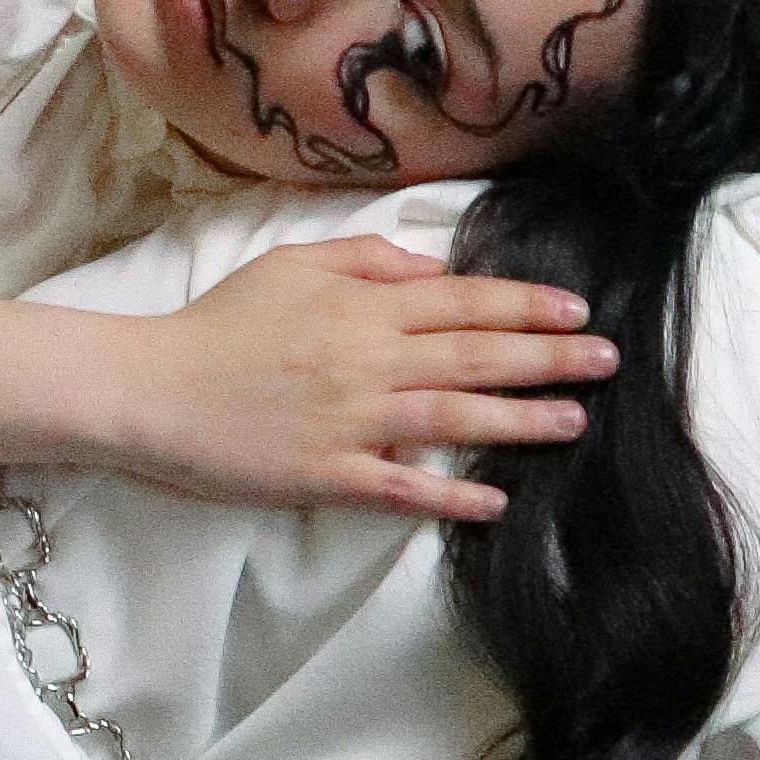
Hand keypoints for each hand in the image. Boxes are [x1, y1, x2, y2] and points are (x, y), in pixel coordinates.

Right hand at [110, 233, 615, 518]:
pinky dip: (451, 494)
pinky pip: (402, 486)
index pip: (461, 303)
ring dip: (521, 420)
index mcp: (361, 308)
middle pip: (475, 357)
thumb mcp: (289, 265)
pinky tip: (495, 499)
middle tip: (608, 360)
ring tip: (576, 421)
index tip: (575, 311)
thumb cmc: (218, 323)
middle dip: (549, 358)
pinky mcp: (328, 474)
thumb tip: (431, 270)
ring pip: (454, 416)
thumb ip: (366, 260)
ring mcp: (352, 421)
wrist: (151, 389)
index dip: (523, 306)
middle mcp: (368, 361)